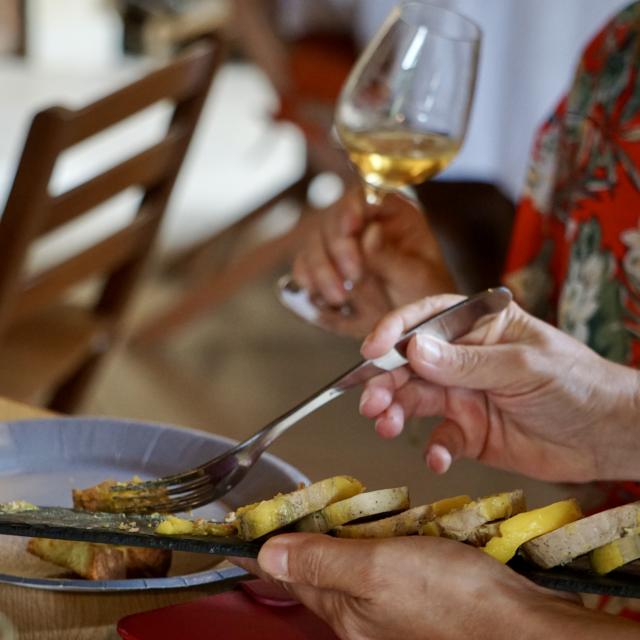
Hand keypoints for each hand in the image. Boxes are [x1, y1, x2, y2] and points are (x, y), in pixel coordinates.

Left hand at [234, 534, 637, 639]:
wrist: (521, 629)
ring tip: (343, 514)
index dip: (268, 547)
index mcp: (345, 609)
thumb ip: (323, 559)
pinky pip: (388, 569)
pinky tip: (394, 531)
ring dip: (348, 538)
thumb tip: (268, 553)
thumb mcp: (378, 571)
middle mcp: (362, 617)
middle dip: (309, 538)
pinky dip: (384, 546)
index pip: (291, 573)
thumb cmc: (455, 602)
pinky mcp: (422, 601)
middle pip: (321, 570)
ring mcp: (392, 612)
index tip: (248, 528)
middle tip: (300, 508)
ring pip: (355, 568)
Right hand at [292, 189, 453, 336]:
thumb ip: (391, 257)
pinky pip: (303, 268)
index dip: (351, 209)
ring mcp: (338, 245)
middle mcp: (360, 223)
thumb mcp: (417, 276)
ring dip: (321, 271)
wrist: (414, 322)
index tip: (351, 229)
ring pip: (313, 245)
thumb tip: (369, 233)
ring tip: (339, 297)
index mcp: (390, 213)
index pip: (362, 197)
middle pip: (330, 221)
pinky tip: (323, 298)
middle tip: (353, 276)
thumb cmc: (424, 294)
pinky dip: (308, 282)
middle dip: (337, 249)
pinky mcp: (323, 268)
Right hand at [359, 295, 639, 482]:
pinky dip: (434, 450)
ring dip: (395, 412)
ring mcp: (462, 396)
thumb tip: (415, 350)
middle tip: (371, 400)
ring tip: (385, 424)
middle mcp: (462, 359)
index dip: (395, 330)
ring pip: (415, 400)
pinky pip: (439, 439)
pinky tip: (439, 457)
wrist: (607, 438)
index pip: (427, 319)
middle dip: (386, 380)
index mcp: (477, 327)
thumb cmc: (577, 384)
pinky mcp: (467, 433)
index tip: (372, 350)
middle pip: (410, 364)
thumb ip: (467, 362)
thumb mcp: (522, 366)